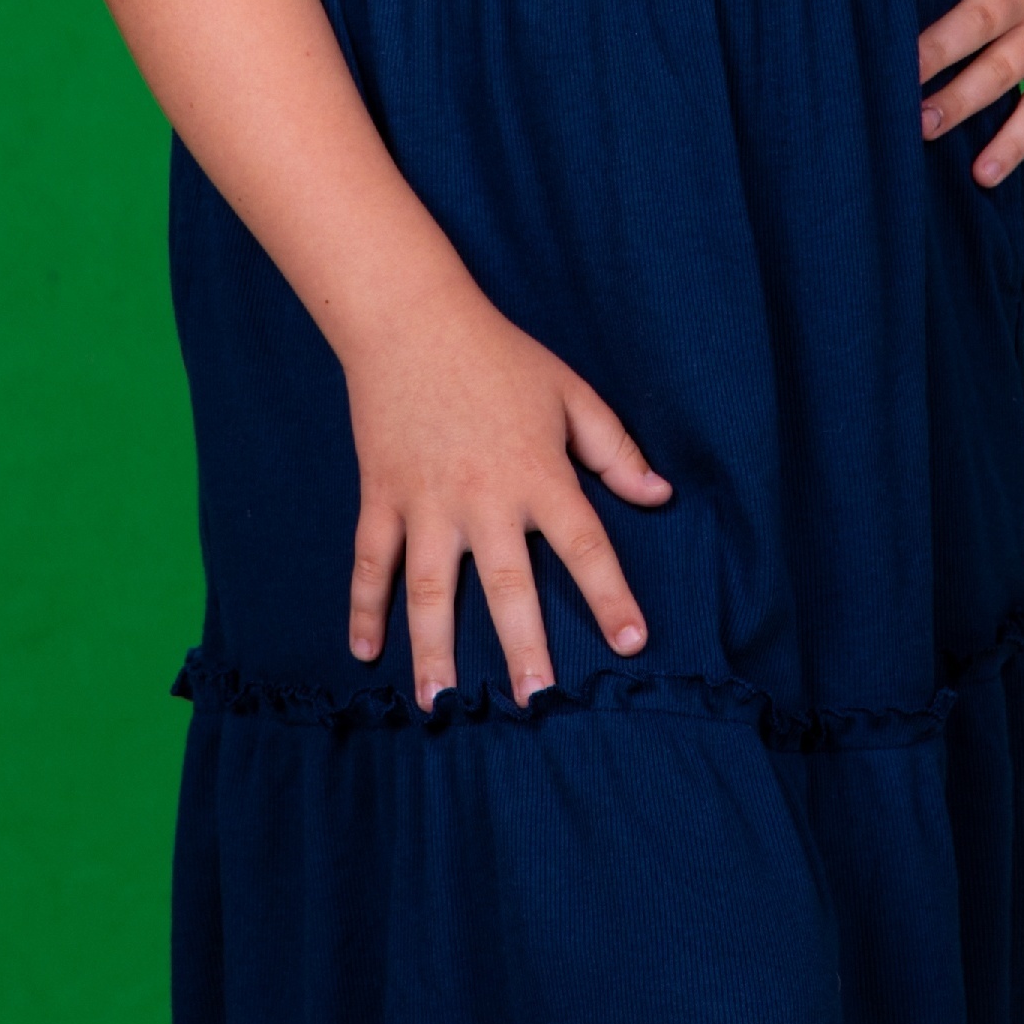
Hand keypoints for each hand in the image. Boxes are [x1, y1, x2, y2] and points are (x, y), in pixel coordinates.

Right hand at [344, 287, 672, 708]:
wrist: (411, 319)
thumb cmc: (500, 356)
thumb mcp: (571, 394)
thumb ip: (615, 450)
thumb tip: (660, 497)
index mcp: (537, 473)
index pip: (584, 544)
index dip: (610, 594)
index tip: (631, 641)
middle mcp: (482, 497)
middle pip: (506, 583)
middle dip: (523, 645)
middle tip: (536, 701)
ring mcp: (425, 501)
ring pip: (428, 588)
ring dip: (433, 649)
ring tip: (440, 704)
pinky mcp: (381, 496)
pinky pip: (370, 561)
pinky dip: (362, 607)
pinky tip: (365, 653)